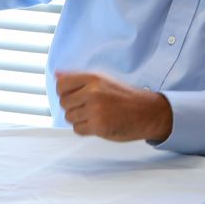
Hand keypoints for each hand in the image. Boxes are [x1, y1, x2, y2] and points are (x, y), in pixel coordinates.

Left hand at [55, 71, 172, 142]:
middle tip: (89, 108)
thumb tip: (56, 74)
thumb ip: (78, 78)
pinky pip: (78, 129)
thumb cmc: (125, 97)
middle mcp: (93, 92)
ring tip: (95, 116)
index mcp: (93, 78)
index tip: (74, 97)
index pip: (61, 84)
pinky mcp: (99, 126)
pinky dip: (85, 130)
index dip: (64, 93)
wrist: (148, 112)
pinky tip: (98, 124)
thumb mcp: (103, 80)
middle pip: (64, 103)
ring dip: (80, 119)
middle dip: (73, 107)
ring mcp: (95, 109)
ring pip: (70, 117)